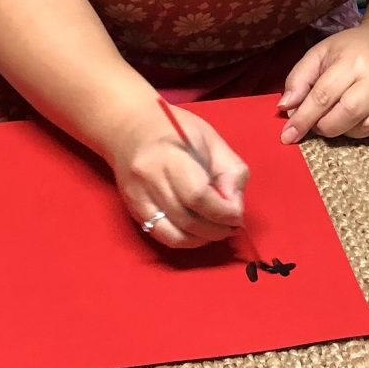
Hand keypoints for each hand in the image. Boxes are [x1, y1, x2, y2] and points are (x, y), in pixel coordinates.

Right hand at [109, 105, 248, 248]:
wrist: (130, 127)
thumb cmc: (175, 128)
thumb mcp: (210, 138)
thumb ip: (230, 170)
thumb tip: (235, 205)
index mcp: (169, 155)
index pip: (197, 195)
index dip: (222, 211)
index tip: (237, 213)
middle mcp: (149, 179)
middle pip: (187, 219)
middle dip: (217, 228)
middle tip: (233, 225)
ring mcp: (138, 198)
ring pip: (175, 234)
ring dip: (203, 238)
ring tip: (219, 230)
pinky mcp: (134, 211)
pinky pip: (162, 236)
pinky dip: (185, 240)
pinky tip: (199, 233)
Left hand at [276, 26, 368, 143]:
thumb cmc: (354, 47)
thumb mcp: (321, 52)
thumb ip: (299, 78)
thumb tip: (286, 108)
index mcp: (353, 60)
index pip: (323, 96)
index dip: (303, 118)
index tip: (288, 135)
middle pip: (346, 115)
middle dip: (324, 127)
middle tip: (315, 124)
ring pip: (365, 128)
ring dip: (344, 131)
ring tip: (336, 118)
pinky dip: (364, 132)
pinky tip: (357, 118)